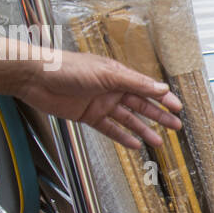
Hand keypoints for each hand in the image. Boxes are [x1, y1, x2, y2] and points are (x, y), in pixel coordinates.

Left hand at [15, 49, 182, 149]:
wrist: (36, 78)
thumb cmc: (67, 67)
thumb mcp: (106, 74)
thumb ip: (134, 83)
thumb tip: (160, 88)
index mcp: (118, 75)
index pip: (146, 88)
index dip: (163, 98)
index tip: (177, 107)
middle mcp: (112, 89)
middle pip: (141, 105)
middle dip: (159, 116)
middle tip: (175, 126)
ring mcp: (101, 104)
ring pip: (127, 120)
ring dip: (143, 130)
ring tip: (158, 141)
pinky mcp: (88, 116)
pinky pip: (110, 129)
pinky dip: (122, 137)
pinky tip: (134, 144)